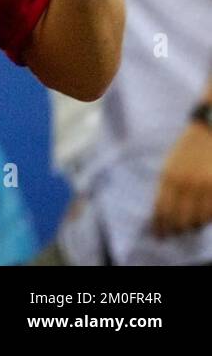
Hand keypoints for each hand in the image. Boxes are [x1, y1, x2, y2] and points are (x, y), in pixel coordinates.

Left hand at [152, 121, 211, 236]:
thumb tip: (163, 212)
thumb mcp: (172, 164)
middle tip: (176, 234)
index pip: (161, 209)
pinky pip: (210, 213)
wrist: (209, 130)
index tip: (159, 236)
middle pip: (177, 218)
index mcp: (168, 177)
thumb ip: (168, 186)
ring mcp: (202, 186)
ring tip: (190, 227)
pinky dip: (206, 219)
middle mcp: (183, 183)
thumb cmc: (190, 149)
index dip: (160, 226)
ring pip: (196, 219)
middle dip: (175, 229)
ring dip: (192, 226)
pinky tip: (203, 218)